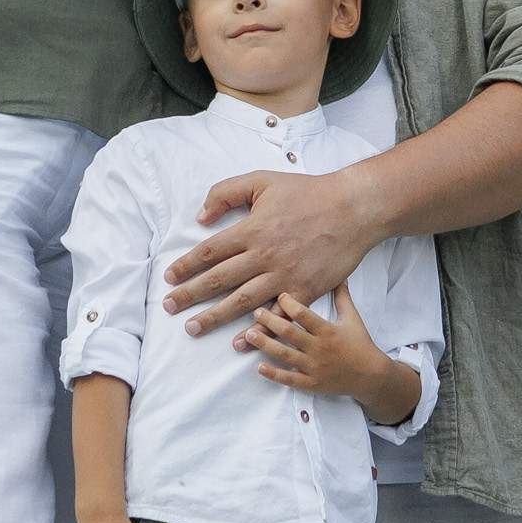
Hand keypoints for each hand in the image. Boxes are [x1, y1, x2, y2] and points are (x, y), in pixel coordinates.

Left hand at [164, 164, 379, 336]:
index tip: (169, 277)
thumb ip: (226, 193)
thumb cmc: (308, 193)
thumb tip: (201, 216)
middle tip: (169, 307)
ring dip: (214, 317)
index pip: (209, 252)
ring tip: (192, 328)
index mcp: (252, 229)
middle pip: (218, 280)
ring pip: (241, 301)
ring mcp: (284, 276)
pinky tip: (240, 342)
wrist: (353, 209)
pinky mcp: (305, 290)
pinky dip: (257, 330)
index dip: (186, 266)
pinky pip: (276, 315)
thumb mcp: (262, 180)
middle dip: (190, 295)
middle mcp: (264, 255)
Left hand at [251, 283, 418, 422]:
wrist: (371, 376)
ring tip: (249, 335)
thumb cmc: (361, 344)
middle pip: (289, 332)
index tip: (277, 295)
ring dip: (265, 344)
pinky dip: (273, 374)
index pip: (303, 314)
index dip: (288, 303)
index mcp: (327, 330)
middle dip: (269, 321)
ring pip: (284, 354)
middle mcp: (319, 348)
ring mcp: (314, 367)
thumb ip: (342, 297)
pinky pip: (289, 379)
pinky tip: (259, 367)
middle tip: (255, 312)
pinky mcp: (311, 384)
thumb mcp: (353, 318)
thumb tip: (339, 275)